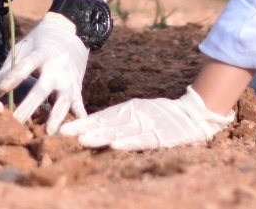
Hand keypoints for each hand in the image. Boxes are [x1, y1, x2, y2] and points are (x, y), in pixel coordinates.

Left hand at [0, 13, 88, 132]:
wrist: (70, 33)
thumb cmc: (39, 43)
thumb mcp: (23, 48)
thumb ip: (7, 69)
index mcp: (40, 54)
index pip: (26, 65)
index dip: (14, 76)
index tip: (2, 88)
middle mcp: (56, 68)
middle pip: (42, 89)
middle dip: (30, 106)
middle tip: (16, 122)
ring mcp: (69, 80)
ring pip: (63, 100)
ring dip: (56, 117)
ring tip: (48, 132)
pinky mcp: (77, 89)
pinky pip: (79, 105)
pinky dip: (79, 118)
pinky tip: (77, 133)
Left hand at [58, 86, 234, 149]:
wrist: (193, 113)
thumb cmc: (161, 115)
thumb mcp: (137, 113)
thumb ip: (118, 120)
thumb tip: (91, 127)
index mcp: (127, 110)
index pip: (101, 117)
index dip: (82, 123)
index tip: (62, 130)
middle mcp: (134, 116)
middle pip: (106, 124)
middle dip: (85, 129)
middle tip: (65, 134)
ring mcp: (146, 125)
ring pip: (120, 131)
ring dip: (101, 136)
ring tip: (83, 139)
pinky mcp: (160, 135)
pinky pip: (142, 139)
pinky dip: (128, 142)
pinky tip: (115, 145)